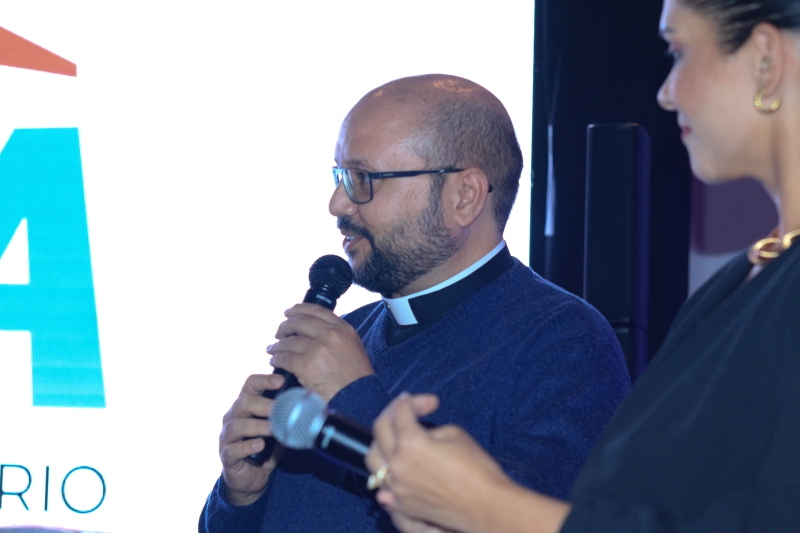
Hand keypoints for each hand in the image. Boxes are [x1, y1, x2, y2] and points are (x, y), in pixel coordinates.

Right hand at [219, 374, 284, 505]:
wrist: (252, 476)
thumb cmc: (265, 446)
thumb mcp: (277, 429)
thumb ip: (285, 417)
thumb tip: (306, 405)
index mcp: (245, 405)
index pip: (250, 385)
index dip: (264, 380)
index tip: (281, 380)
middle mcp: (232, 417)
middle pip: (243, 402)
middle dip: (263, 404)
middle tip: (279, 409)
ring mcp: (227, 436)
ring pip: (237, 425)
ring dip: (257, 426)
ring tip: (273, 428)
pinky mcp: (227, 455)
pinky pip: (233, 449)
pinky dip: (247, 446)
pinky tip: (260, 445)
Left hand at [267, 303, 373, 401]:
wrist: (358, 397)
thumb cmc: (356, 378)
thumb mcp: (353, 347)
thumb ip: (336, 336)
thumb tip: (315, 331)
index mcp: (343, 328)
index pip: (316, 310)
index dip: (298, 309)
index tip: (289, 313)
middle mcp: (330, 334)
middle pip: (299, 321)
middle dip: (285, 326)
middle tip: (278, 333)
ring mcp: (318, 348)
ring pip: (289, 341)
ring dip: (277, 345)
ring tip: (272, 350)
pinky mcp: (307, 364)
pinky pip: (284, 358)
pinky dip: (276, 359)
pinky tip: (274, 361)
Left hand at [366, 394, 514, 532]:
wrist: (487, 506)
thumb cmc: (476, 468)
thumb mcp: (454, 434)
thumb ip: (429, 430)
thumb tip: (420, 434)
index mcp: (410, 443)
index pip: (402, 412)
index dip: (414, 401)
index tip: (426, 401)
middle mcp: (397, 464)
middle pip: (380, 429)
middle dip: (394, 413)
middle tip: (409, 410)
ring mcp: (396, 487)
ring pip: (373, 458)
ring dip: (383, 441)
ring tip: (398, 436)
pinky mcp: (402, 504)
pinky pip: (382, 484)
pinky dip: (386, 471)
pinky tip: (396, 465)